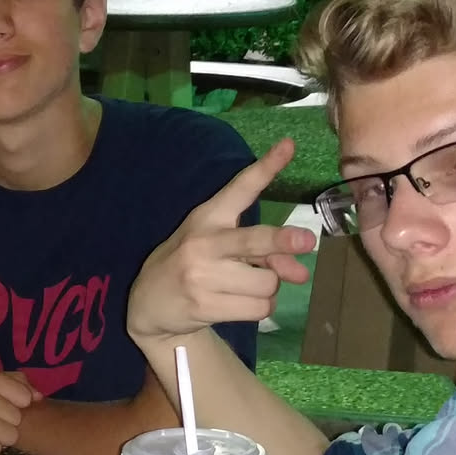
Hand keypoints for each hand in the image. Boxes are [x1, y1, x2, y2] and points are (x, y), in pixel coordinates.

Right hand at [126, 140, 316, 343]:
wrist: (148, 304)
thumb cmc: (191, 264)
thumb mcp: (218, 246)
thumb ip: (262, 251)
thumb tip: (301, 272)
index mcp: (207, 217)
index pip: (240, 188)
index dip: (266, 167)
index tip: (288, 146)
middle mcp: (203, 243)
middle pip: (253, 241)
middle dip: (281, 240)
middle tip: (307, 241)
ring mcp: (202, 277)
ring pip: (266, 283)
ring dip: (267, 289)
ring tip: (245, 288)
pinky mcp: (204, 306)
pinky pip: (257, 308)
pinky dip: (258, 308)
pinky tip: (239, 305)